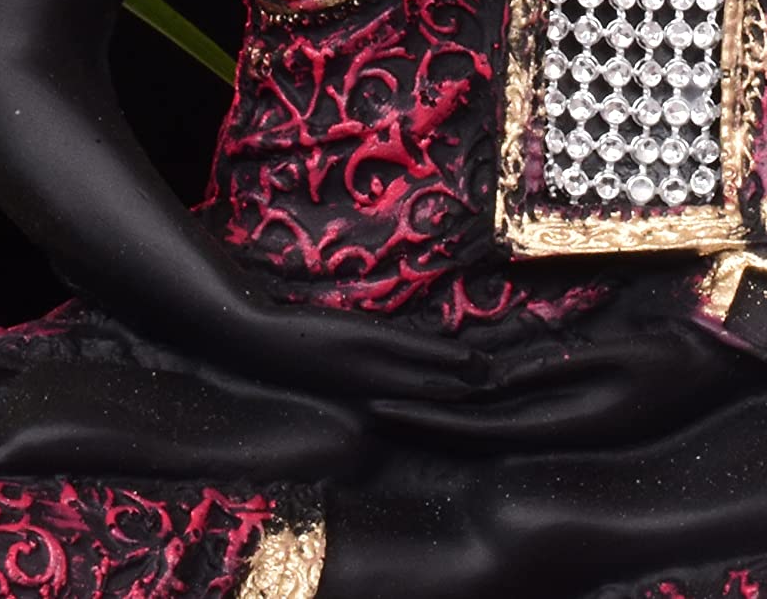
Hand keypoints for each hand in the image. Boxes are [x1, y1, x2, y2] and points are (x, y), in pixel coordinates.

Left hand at [207, 295, 491, 406]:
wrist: (255, 341)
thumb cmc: (293, 361)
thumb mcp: (333, 387)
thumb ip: (366, 390)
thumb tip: (391, 394)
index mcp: (368, 413)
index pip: (422, 425)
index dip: (456, 426)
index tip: (488, 422)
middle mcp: (376, 402)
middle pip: (436, 412)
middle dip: (473, 410)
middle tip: (511, 405)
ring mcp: (375, 373)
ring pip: (434, 386)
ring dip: (470, 386)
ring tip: (500, 382)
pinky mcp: (370, 346)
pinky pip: (417, 355)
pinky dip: (448, 359)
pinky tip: (471, 361)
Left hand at [368, 321, 753, 450]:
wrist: (733, 360)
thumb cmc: (680, 352)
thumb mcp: (615, 355)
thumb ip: (550, 368)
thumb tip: (489, 379)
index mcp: (567, 419)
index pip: (479, 424)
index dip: (427, 416)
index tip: (379, 408)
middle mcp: (563, 423)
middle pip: (476, 426)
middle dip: (422, 417)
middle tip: (367, 407)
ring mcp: (571, 412)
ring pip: (494, 415)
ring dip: (447, 410)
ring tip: (398, 397)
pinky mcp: (579, 394)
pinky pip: (520, 399)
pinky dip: (482, 397)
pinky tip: (458, 386)